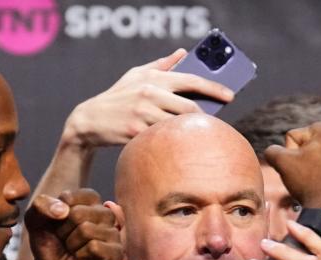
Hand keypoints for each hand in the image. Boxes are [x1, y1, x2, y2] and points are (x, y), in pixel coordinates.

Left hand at [27, 188, 123, 259]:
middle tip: (65, 240)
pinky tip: (83, 258)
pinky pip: (95, 247)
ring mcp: (114, 233)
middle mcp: (105, 213)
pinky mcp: (117, 253)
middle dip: (63, 231)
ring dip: (71, 244)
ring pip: (86, 230)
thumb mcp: (35, 220)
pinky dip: (81, 255)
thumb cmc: (49, 243)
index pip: (69, 197)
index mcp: (90, 199)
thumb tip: (63, 210)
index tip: (57, 223)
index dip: (55, 214)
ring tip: (74, 249)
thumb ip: (41, 205)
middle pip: (78, 214)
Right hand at [61, 48, 233, 147]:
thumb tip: (183, 53)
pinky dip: (173, 142)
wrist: (90, 120)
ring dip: (190, 131)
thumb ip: (162, 65)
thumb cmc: (118, 97)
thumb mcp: (136, 75)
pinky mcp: (136, 132)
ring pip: (178, 125)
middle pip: (190, 107)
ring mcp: (143, 113)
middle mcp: (150, 93)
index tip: (230, 95)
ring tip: (196, 135)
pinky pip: (163, 138)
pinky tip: (177, 145)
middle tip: (213, 124)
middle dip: (204, 117)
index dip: (214, 88)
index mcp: (154, 78)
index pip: (192, 80)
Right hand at [263, 121, 320, 227]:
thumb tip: (272, 152)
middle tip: (306, 175)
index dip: (289, 153)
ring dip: (308, 169)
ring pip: (313, 158)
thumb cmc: (310, 184)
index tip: (299, 167)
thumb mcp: (282, 162)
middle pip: (304, 146)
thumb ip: (271, 150)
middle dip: (300, 160)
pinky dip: (320, 175)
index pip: (292, 136)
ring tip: (313, 181)